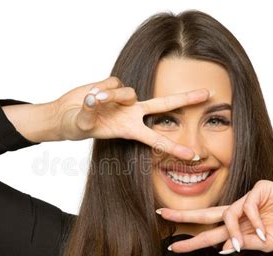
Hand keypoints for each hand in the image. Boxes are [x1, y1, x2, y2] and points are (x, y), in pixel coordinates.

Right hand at [54, 76, 210, 159]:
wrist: (65, 115)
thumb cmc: (76, 125)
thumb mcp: (83, 125)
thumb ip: (89, 112)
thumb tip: (93, 98)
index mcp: (130, 129)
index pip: (157, 139)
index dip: (174, 147)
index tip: (193, 156)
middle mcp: (132, 113)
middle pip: (164, 105)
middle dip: (185, 99)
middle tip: (208, 94)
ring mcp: (124, 99)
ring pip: (128, 92)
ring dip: (111, 96)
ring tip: (94, 101)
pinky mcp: (115, 84)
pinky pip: (112, 82)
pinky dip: (100, 89)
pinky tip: (91, 94)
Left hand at [158, 180, 272, 253]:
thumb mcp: (263, 244)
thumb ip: (242, 243)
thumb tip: (221, 249)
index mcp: (238, 224)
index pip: (209, 232)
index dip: (191, 239)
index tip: (173, 246)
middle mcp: (238, 211)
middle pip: (206, 214)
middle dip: (184, 216)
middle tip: (163, 216)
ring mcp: (247, 198)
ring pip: (228, 213)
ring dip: (236, 231)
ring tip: (252, 241)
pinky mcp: (258, 188)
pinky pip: (247, 206)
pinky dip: (255, 221)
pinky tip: (266, 230)